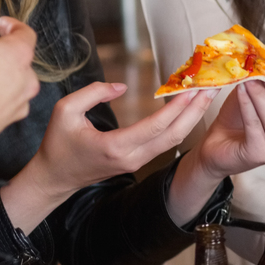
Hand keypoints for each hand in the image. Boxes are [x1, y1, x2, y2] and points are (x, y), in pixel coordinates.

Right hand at [23, 82, 218, 202]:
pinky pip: (163, 143)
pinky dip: (178, 125)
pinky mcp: (136, 162)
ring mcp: (135, 163)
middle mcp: (130, 158)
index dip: (177, 106)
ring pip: (172, 141)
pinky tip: (186, 108)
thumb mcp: (64, 110)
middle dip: (194, 111)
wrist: (53, 178)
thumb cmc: (56, 144)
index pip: (155, 126)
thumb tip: (120, 87)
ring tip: (204, 95)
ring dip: (190, 118)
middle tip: (211, 88)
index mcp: (114, 146)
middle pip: (173, 135)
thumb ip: (92, 93)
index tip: (192, 87)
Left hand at [196, 62, 264, 178]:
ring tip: (247, 79)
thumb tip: (264, 59)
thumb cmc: (240, 118)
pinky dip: (247, 105)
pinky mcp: (260, 155)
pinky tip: (240, 91)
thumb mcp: (258, 94)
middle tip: (262, 72)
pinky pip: (254, 125)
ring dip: (259, 94)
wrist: (217, 144)